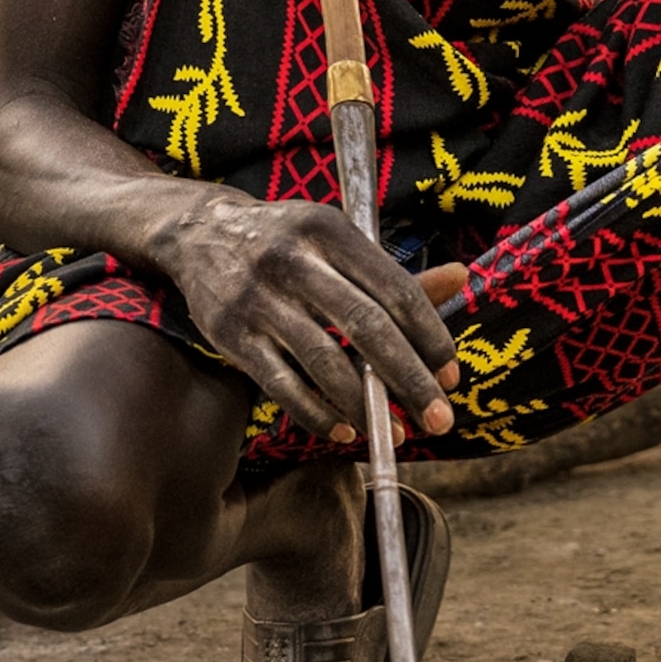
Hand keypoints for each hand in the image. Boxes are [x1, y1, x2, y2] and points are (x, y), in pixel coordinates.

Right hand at [158, 195, 462, 441]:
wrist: (198, 233)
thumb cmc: (285, 241)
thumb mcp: (336, 240)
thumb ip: (393, 273)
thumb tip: (462, 278)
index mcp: (328, 229)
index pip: (394, 288)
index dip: (430, 337)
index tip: (451, 375)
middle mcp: (292, 260)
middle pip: (366, 326)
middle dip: (409, 379)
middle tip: (439, 419)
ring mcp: (257, 298)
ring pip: (324, 361)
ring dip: (366, 405)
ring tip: (394, 432)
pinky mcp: (230, 333)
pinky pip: (282, 384)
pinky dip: (317, 413)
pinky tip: (344, 428)